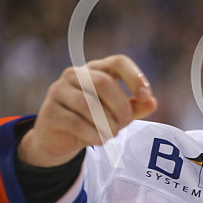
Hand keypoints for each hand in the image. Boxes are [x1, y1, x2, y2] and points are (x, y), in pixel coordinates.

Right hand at [17, 55, 157, 166]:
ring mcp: (59, 91)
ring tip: (112, 133)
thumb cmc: (92, 120)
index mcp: (95, 70)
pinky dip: (93, 134)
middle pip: (103, 82)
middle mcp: (75, 74)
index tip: (145, 96)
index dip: (134, 77)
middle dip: (120, 105)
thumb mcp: (117, 113)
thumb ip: (135, 107)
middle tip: (126, 122)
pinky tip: (99, 140)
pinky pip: (76, 122)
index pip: (118, 62)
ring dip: (106, 123)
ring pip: (88, 104)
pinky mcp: (50, 112)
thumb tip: (152, 102)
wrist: (59, 139)